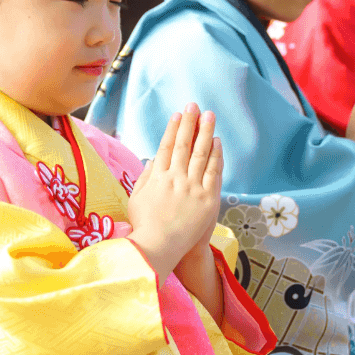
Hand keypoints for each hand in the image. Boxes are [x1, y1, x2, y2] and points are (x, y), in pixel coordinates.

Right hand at [128, 103, 222, 283]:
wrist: (159, 249)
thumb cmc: (145, 226)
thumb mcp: (137, 199)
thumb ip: (146, 177)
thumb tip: (154, 159)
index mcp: (157, 177)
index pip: (166, 146)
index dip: (173, 129)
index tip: (178, 115)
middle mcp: (175, 178)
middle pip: (184, 144)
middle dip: (190, 122)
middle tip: (194, 105)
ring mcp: (192, 188)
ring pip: (201, 154)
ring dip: (206, 132)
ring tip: (209, 115)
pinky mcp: (207, 199)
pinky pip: (213, 172)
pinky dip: (216, 155)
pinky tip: (217, 141)